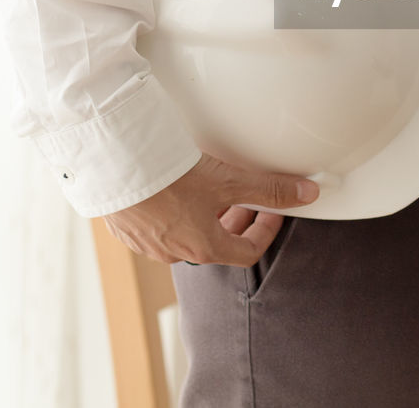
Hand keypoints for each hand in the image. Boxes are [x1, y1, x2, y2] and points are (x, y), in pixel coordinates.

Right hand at [101, 153, 318, 266]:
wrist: (111, 167)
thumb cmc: (167, 177)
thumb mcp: (227, 181)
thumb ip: (269, 189)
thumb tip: (308, 193)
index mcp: (203, 248)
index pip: (247, 252)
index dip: (267, 230)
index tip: (273, 210)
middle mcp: (174, 252)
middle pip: (216, 244)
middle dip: (236, 222)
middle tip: (246, 201)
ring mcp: (147, 242)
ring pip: (186, 235)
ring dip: (205, 217)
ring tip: (212, 190)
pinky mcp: (126, 226)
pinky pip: (158, 226)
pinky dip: (174, 212)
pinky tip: (172, 188)